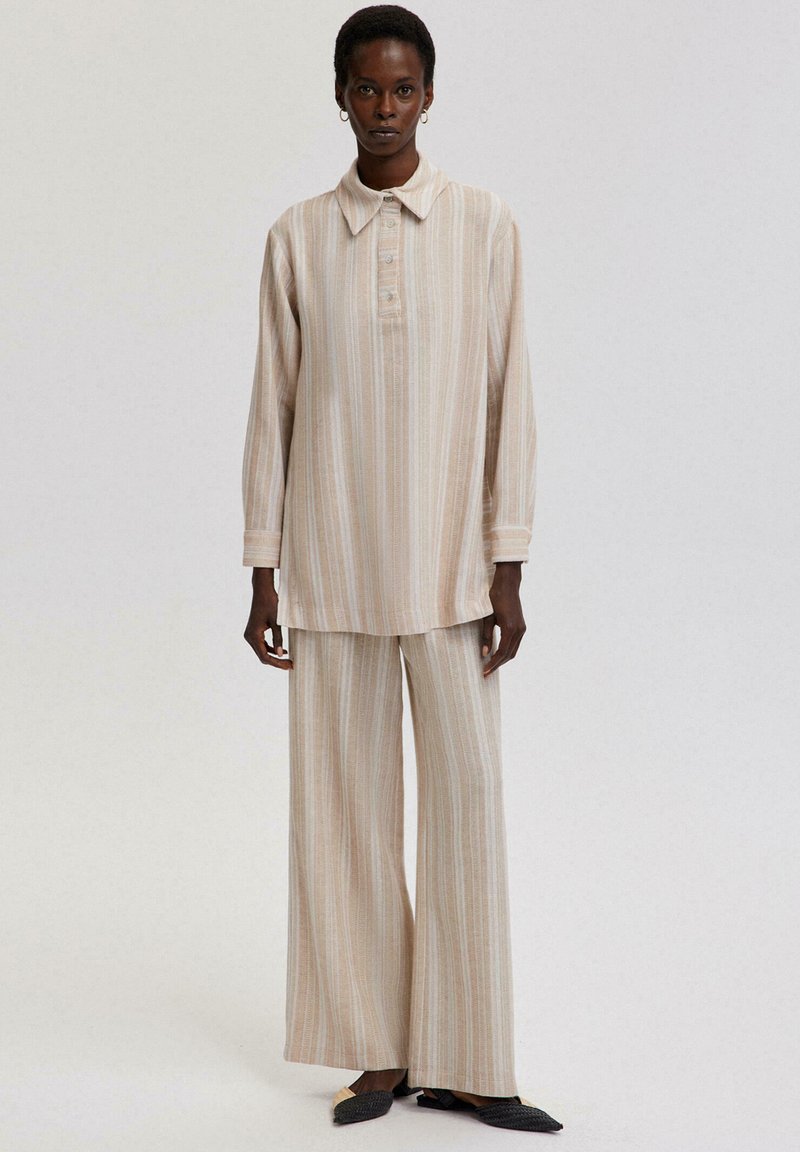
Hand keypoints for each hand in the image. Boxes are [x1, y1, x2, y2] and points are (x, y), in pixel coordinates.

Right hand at [243, 569, 293, 669]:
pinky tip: (283, 650)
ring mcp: (251, 634)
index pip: (265, 656)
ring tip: (288, 660)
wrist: (263, 590)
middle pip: (263, 656)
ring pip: (262, 651)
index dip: (277, 663)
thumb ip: (278, 639)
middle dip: (277, 661)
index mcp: (253, 636)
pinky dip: (271, 648)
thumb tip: (281, 654)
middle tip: (291, 665)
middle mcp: (249, 637)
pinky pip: (262, 644)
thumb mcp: (277, 622)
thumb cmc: (270, 603)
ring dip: (274, 656)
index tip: (289, 666)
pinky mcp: (254, 631)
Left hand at [480, 562, 525, 676]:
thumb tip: (485, 653)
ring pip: (514, 650)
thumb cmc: (494, 598)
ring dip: (503, 660)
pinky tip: (498, 654)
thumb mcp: (487, 617)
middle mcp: (519, 630)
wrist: (507, 584)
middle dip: (498, 665)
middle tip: (486, 673)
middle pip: (509, 655)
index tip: (484, 671)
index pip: (502, 653)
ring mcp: (522, 628)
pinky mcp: (521, 626)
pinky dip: (507, 651)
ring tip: (491, 666)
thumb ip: (486, 636)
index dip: (493, 664)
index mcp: (510, 629)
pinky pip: (515, 644)